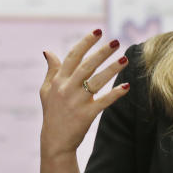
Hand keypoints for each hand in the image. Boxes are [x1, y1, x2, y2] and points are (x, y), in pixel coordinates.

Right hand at [39, 29, 129, 160]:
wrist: (55, 141)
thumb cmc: (52, 113)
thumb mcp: (46, 90)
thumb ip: (51, 70)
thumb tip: (48, 51)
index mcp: (58, 81)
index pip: (73, 56)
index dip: (86, 42)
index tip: (98, 31)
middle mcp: (67, 89)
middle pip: (87, 66)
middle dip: (102, 52)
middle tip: (116, 41)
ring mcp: (76, 102)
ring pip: (97, 81)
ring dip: (112, 69)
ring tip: (125, 59)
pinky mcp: (86, 115)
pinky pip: (103, 101)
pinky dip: (115, 94)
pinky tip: (126, 86)